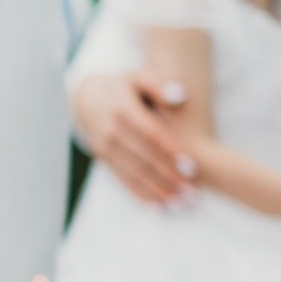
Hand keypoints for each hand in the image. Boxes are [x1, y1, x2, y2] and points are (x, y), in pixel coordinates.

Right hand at [73, 70, 194, 204]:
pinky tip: (157, 204)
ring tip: (179, 204)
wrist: (89, 96)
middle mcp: (110, 128)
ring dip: (156, 190)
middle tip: (191, 193)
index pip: (150, 132)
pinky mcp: (101, 157)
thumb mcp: (140, 77)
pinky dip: (138, 192)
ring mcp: (103, 145)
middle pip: (143, 157)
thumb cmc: (126, 87)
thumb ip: (160, 83)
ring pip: (132, 172)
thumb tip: (178, 97)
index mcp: (122, 107)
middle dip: (167, 177)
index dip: (170, 151)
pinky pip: (120, 178)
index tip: (191, 167)